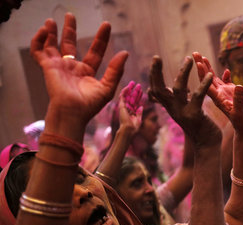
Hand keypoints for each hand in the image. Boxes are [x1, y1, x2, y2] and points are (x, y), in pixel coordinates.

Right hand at [31, 13, 127, 128]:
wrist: (72, 113)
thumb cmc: (90, 105)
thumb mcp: (107, 87)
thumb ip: (115, 70)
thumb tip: (125, 53)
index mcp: (87, 71)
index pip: (95, 51)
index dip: (101, 38)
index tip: (106, 25)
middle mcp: (72, 67)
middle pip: (70, 44)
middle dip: (69, 29)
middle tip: (70, 15)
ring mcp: (59, 66)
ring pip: (52, 45)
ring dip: (51, 32)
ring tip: (51, 21)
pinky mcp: (48, 67)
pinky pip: (38, 51)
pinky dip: (38, 40)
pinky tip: (44, 31)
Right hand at [118, 81, 142, 133]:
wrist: (129, 130)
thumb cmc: (134, 128)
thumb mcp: (139, 120)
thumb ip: (139, 113)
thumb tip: (141, 107)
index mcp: (132, 112)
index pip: (136, 102)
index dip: (139, 96)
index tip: (141, 90)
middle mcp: (128, 108)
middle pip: (132, 97)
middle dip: (135, 91)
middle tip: (138, 84)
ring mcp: (124, 107)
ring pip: (128, 96)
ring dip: (130, 89)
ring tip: (133, 83)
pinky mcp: (121, 106)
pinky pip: (122, 97)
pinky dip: (125, 91)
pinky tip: (127, 87)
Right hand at [148, 55, 215, 141]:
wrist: (207, 146)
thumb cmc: (198, 127)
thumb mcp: (183, 111)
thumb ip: (175, 101)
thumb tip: (166, 90)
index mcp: (171, 107)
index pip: (156, 89)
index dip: (154, 75)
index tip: (156, 59)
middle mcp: (173, 109)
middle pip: (158, 89)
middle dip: (156, 73)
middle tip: (156, 57)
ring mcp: (183, 113)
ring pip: (178, 89)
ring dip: (183, 73)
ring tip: (189, 59)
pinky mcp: (195, 116)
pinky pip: (197, 97)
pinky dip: (203, 84)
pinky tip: (210, 74)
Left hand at [192, 52, 242, 132]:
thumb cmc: (242, 123)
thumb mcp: (240, 112)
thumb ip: (239, 100)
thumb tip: (238, 86)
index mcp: (218, 99)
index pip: (207, 84)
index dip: (203, 74)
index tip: (198, 63)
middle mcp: (218, 95)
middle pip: (207, 78)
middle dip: (201, 66)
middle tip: (194, 53)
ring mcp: (224, 94)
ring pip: (214, 78)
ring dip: (208, 68)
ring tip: (202, 57)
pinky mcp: (231, 94)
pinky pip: (226, 82)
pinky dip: (225, 76)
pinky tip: (226, 70)